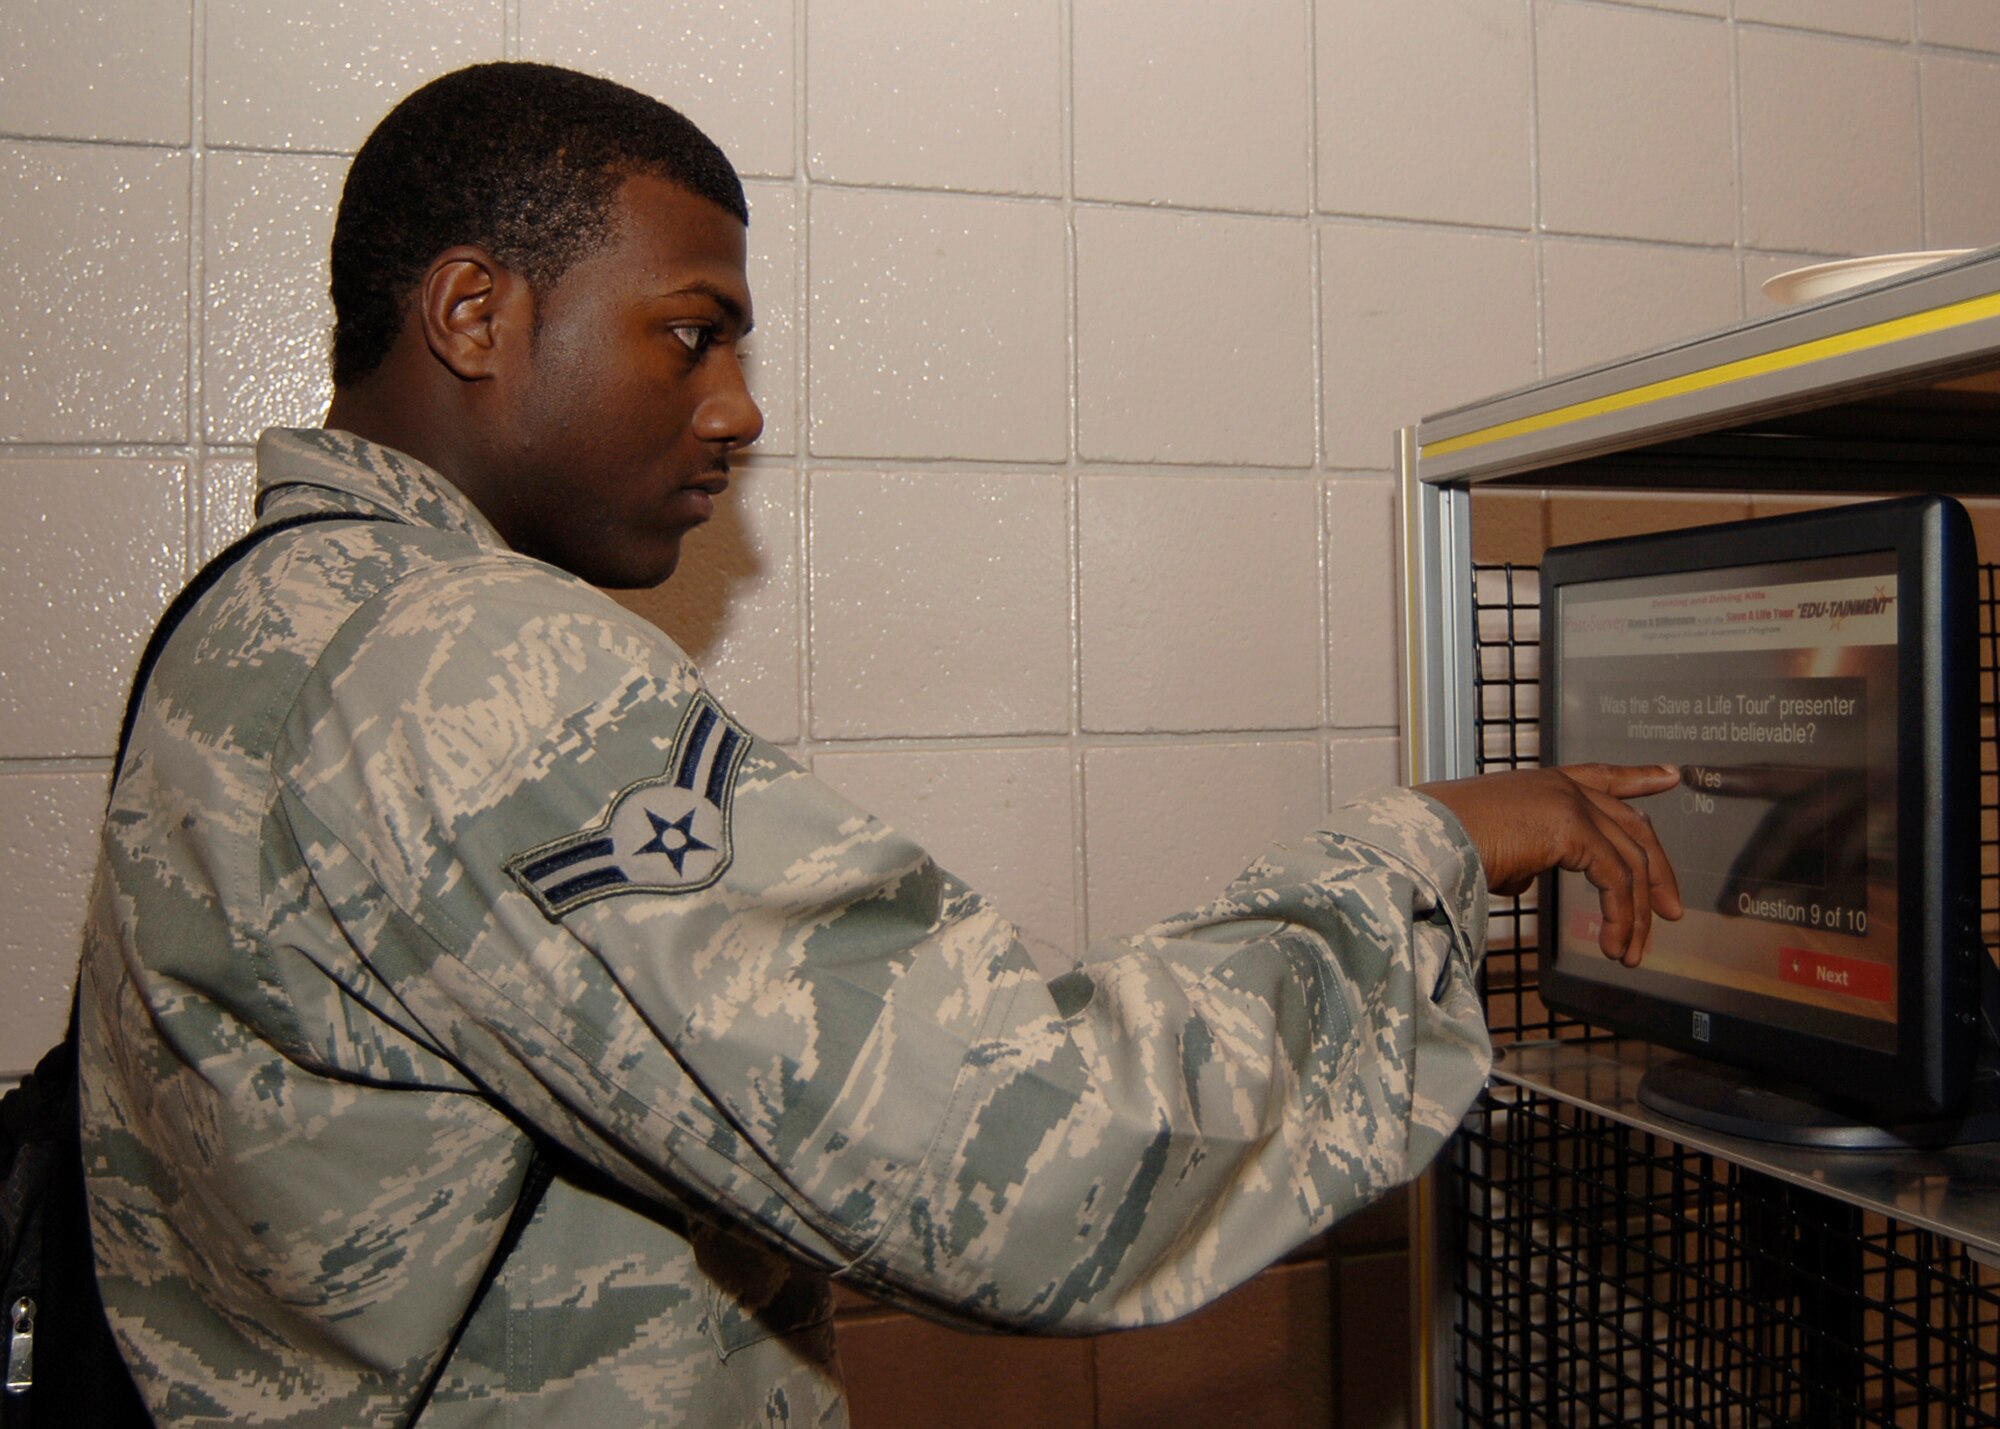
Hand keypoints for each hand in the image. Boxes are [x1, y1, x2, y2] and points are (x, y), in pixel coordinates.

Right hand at [1417, 764, 1683, 966]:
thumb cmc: (1442, 845)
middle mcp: (1561, 787)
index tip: (1672, 775)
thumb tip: (1528, 877)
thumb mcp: (1493, 847)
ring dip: (1636, 914)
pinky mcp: (1573, 829)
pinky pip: (1615, 880)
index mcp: (1542, 784)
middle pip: (1631, 827)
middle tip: (1671, 910)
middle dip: (1658, 872)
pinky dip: (1620, 917)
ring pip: (1629, 861)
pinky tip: (1613, 944)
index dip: (1640, 777)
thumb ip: (1520, 856)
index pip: (1602, 776)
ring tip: (1630, 953)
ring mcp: (1570, 803)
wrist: (1425, 839)